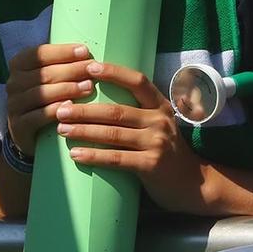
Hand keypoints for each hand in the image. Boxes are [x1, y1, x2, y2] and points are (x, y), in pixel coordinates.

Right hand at [2, 42, 96, 158]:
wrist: (30, 131)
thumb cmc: (48, 97)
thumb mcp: (51, 76)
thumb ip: (63, 63)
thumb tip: (90, 53)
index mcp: (19, 65)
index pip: (39, 54)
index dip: (62, 52)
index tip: (85, 51)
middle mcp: (13, 83)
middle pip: (44, 74)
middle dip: (71, 70)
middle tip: (93, 69)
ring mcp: (14, 104)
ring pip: (41, 93)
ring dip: (67, 89)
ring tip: (89, 87)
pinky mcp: (18, 125)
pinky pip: (38, 115)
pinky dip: (55, 110)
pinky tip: (71, 106)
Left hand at [55, 61, 210, 212]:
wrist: (192, 184)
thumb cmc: (167, 152)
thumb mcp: (159, 125)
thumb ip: (138, 112)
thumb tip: (97, 100)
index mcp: (161, 106)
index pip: (137, 81)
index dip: (114, 72)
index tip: (89, 67)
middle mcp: (160, 121)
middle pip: (116, 110)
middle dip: (84, 110)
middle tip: (60, 108)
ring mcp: (157, 143)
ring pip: (112, 134)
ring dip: (83, 131)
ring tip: (61, 129)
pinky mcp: (151, 165)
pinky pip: (116, 158)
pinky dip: (93, 156)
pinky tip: (75, 154)